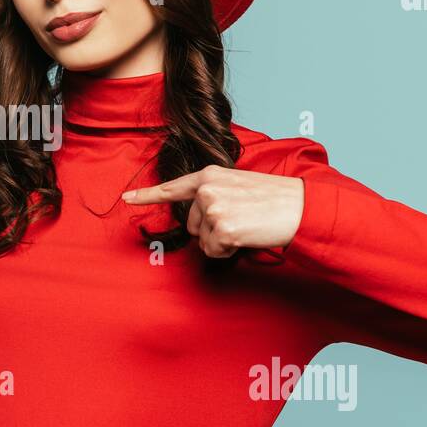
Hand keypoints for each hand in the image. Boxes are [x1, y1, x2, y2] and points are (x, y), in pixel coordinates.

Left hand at [121, 166, 303, 257]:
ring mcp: (213, 208)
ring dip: (222, 241)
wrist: (300, 208)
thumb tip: (200, 217)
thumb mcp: (238, 186)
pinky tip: (246, 235)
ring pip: (202, 241)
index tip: (126, 198)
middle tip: (241, 220)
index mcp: (209, 175)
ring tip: (246, 226)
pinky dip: (228, 250)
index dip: (147, 195)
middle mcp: (206, 189)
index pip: (173, 187)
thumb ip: (213, 194)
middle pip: (191, 225)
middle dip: (212, 230)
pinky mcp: (222, 229)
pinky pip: (213, 251)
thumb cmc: (273, 200)